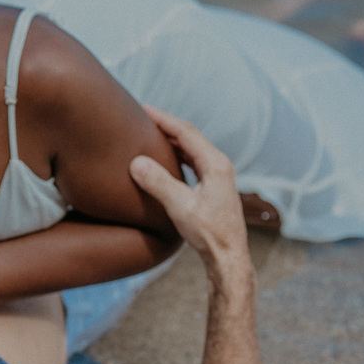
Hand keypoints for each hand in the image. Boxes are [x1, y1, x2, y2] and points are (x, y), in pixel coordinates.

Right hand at [130, 106, 248, 268]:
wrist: (228, 255)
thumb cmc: (208, 233)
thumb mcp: (180, 208)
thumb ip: (159, 183)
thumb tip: (136, 161)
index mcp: (215, 164)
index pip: (186, 132)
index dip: (163, 119)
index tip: (142, 109)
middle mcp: (219, 165)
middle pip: (190, 135)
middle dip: (166, 123)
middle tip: (142, 115)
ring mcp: (218, 174)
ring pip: (192, 146)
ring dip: (171, 137)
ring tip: (150, 131)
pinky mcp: (214, 184)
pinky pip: (193, 159)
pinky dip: (177, 151)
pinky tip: (165, 155)